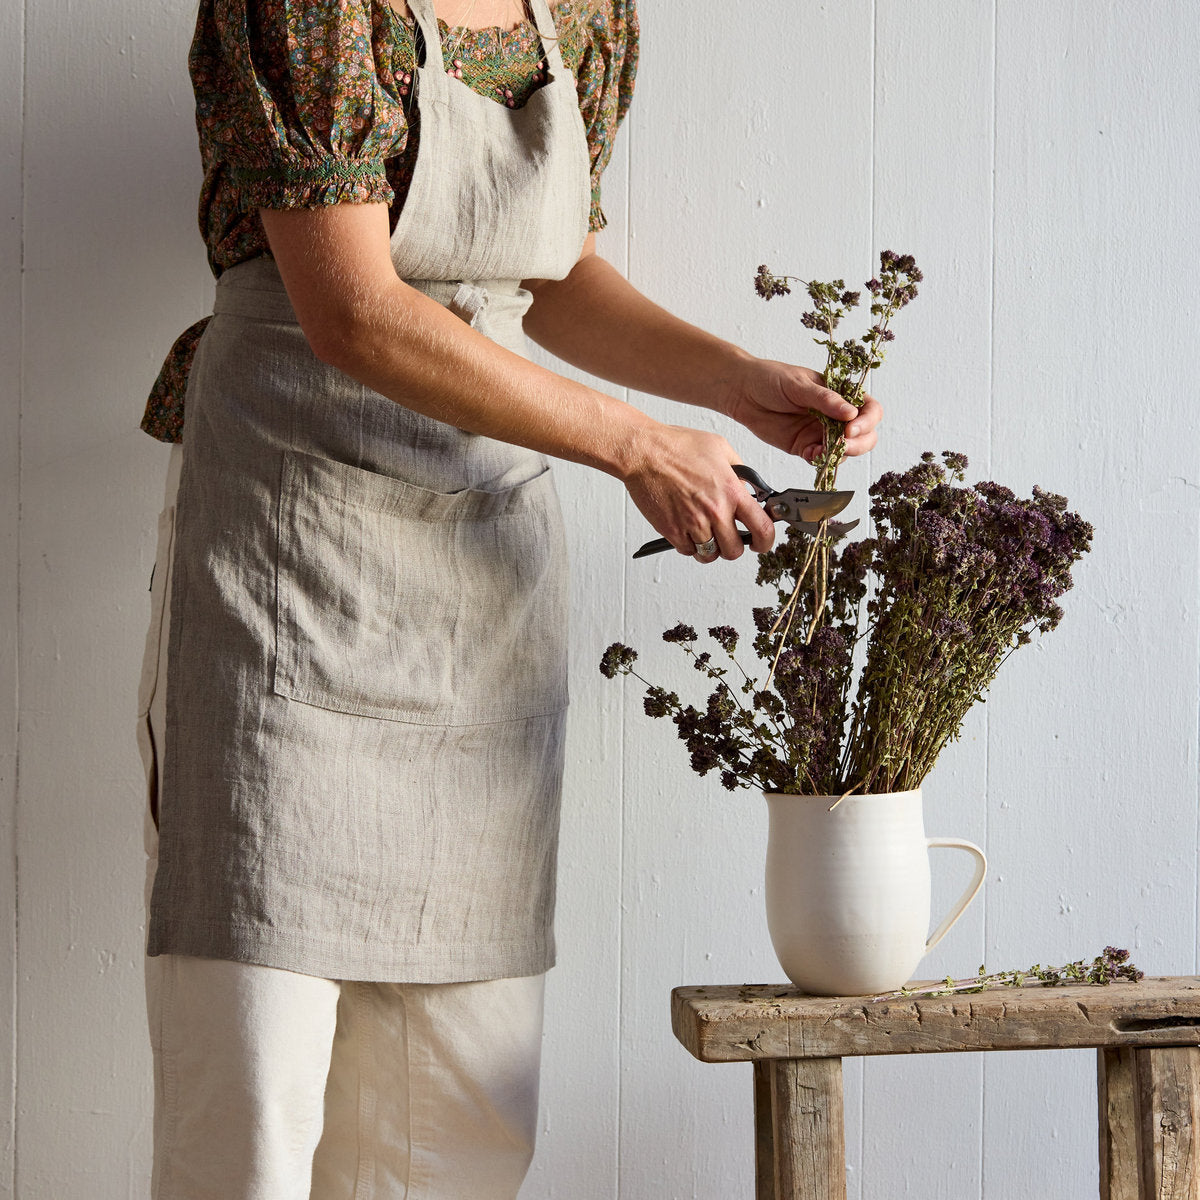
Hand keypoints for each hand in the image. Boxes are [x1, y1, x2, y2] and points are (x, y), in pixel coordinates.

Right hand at [619, 424, 775, 562]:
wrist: (645, 452)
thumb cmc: (677, 446)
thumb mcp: (720, 449)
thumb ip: (740, 472)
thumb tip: (751, 488)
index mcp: (731, 492)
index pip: (762, 529)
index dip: (765, 541)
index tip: (761, 542)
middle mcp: (715, 512)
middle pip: (734, 551)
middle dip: (734, 546)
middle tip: (729, 537)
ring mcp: (693, 524)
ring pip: (710, 555)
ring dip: (710, 548)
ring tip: (706, 533)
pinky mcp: (672, 531)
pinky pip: (687, 551)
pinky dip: (689, 545)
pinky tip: (687, 529)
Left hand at [725, 358, 881, 462]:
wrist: (742, 392)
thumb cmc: (770, 378)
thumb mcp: (798, 384)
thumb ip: (824, 400)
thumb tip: (851, 413)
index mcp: (840, 394)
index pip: (869, 409)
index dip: (867, 421)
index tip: (851, 428)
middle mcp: (835, 415)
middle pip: (864, 435)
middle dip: (859, 443)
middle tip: (843, 445)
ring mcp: (821, 432)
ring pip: (845, 451)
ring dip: (840, 454)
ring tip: (825, 451)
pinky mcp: (804, 446)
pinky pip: (821, 459)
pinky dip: (821, 461)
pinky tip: (812, 455)